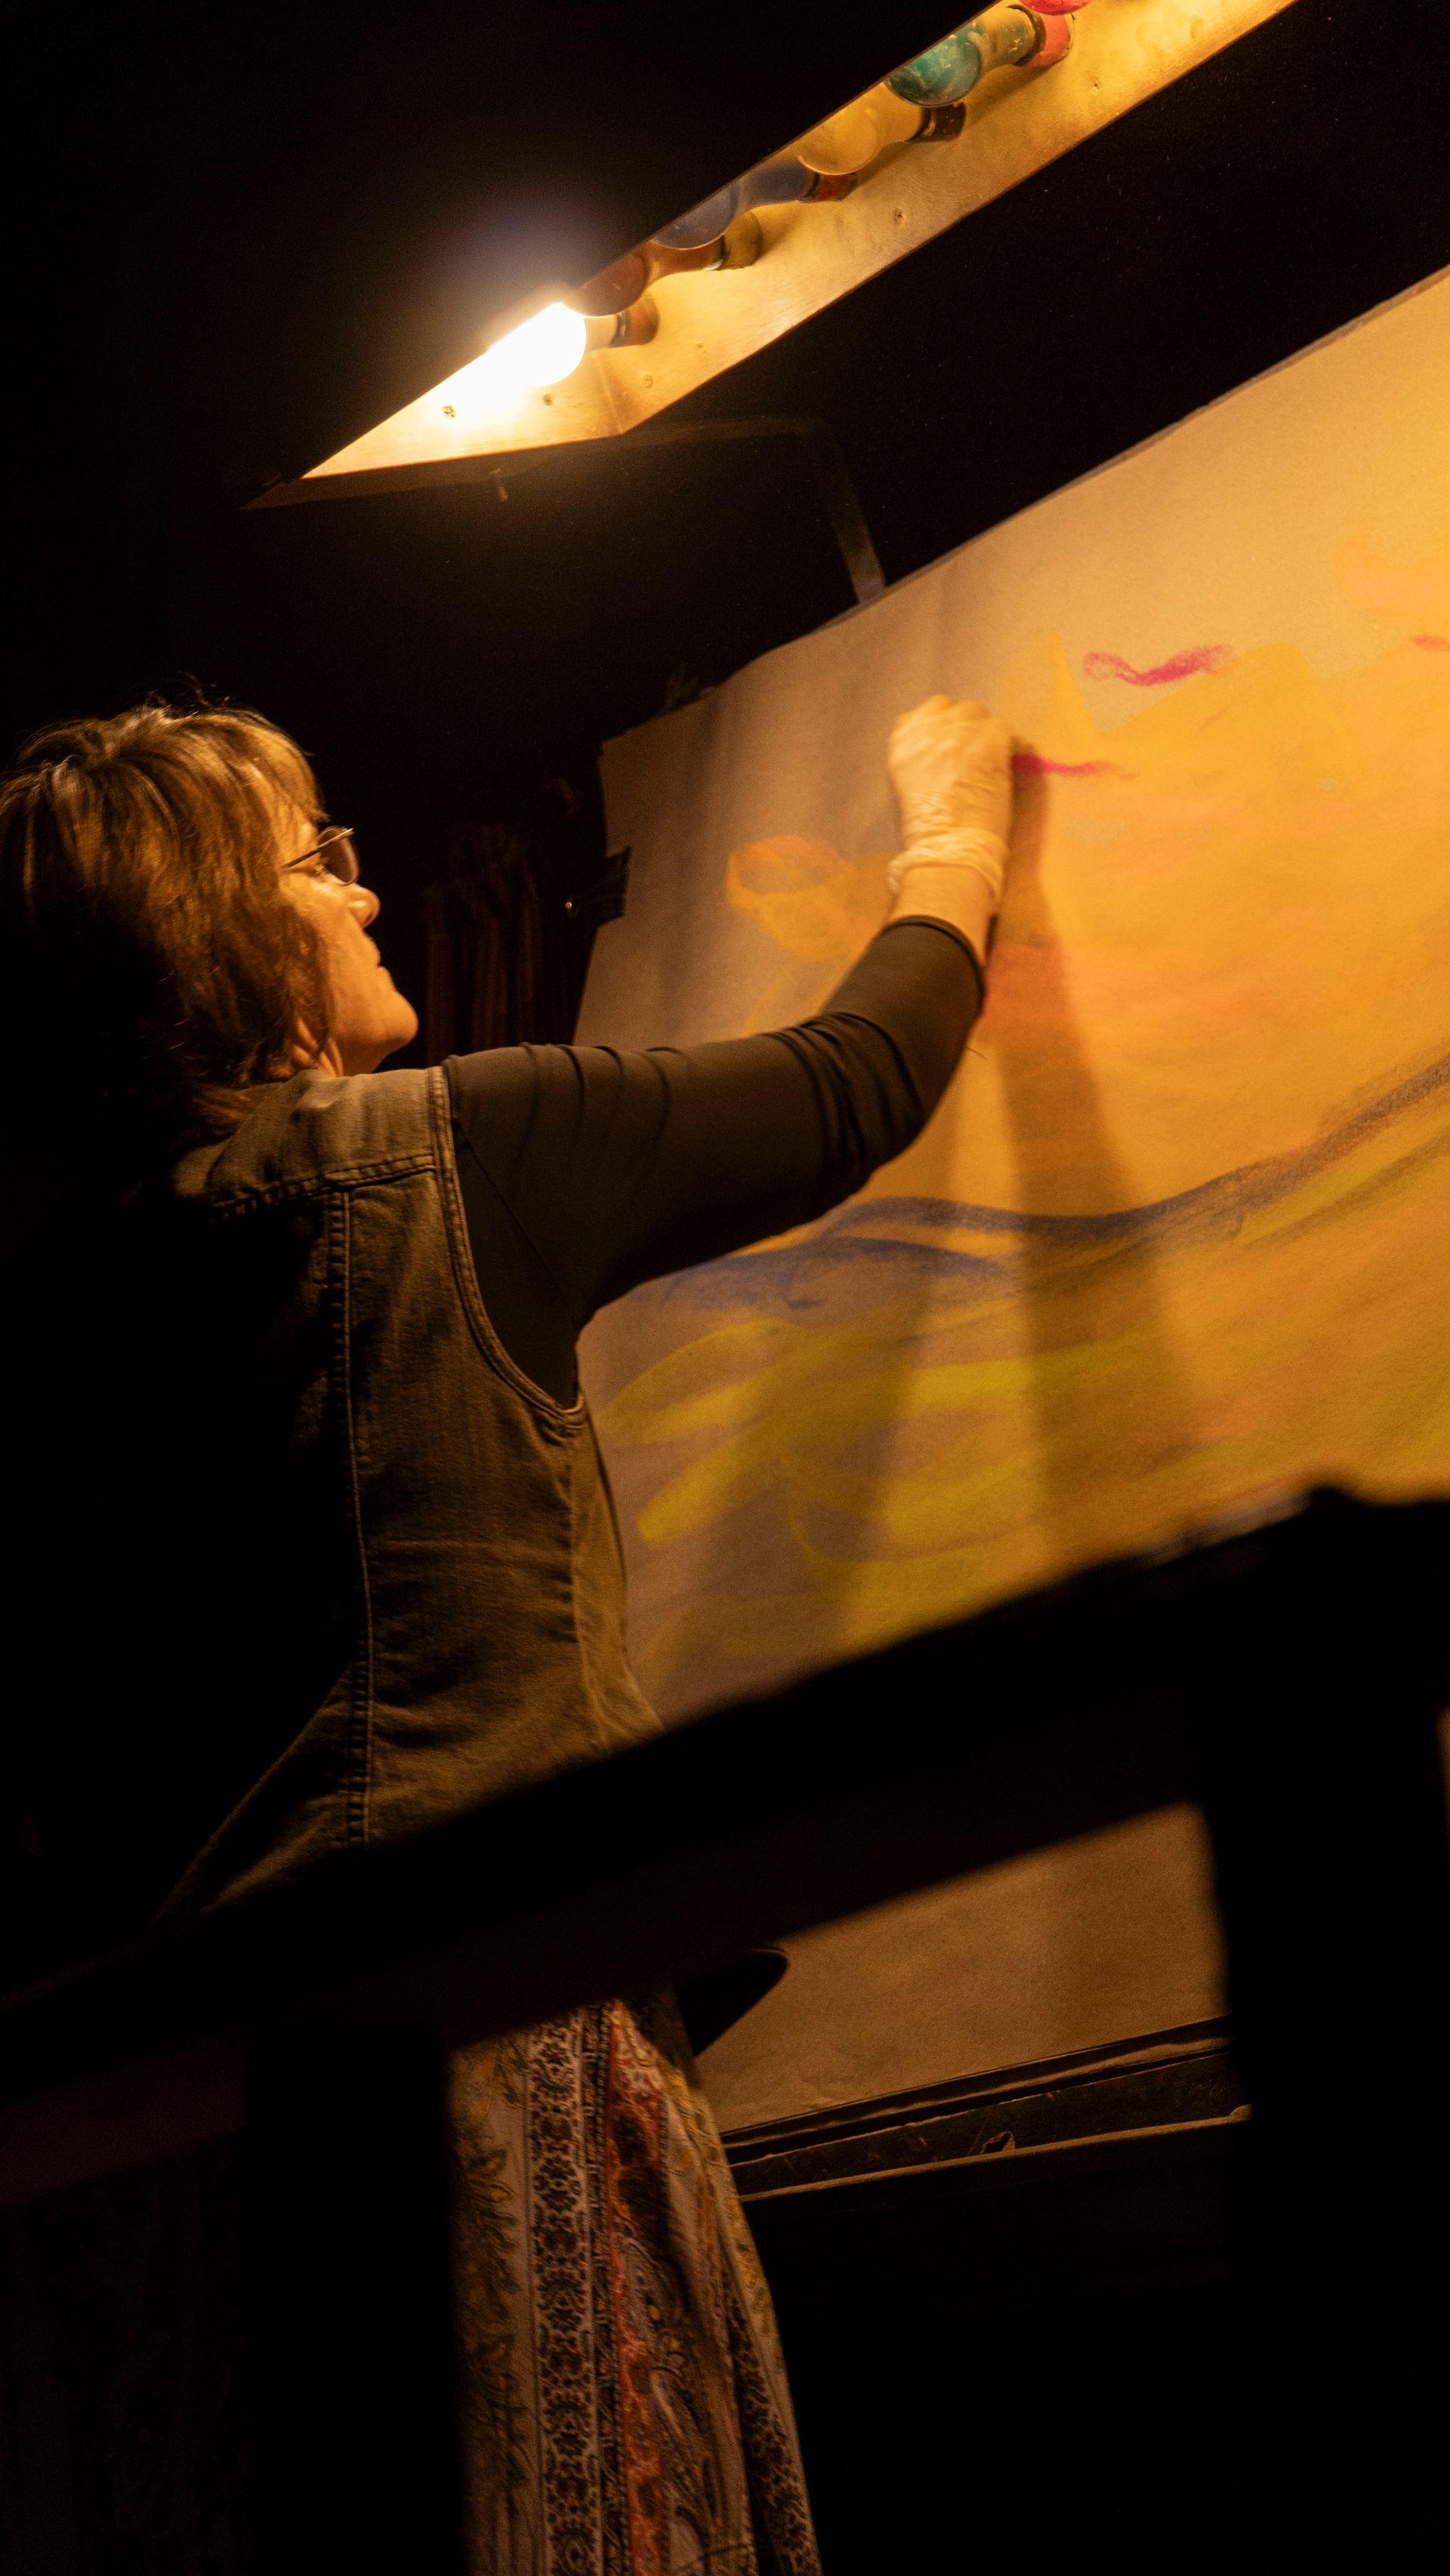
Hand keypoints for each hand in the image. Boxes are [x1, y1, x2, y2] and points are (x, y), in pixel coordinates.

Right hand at [887, 695, 1013, 902]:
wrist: (949, 851)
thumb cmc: (925, 835)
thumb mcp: (904, 791)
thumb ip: (918, 762)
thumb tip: (940, 755)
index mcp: (901, 745)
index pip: (920, 716)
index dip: (939, 729)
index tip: (949, 746)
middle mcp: (927, 731)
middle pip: (950, 709)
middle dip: (962, 726)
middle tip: (973, 752)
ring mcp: (957, 733)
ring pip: (977, 713)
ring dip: (984, 732)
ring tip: (989, 760)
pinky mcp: (987, 741)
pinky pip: (1003, 727)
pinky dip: (1007, 744)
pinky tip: (1005, 765)